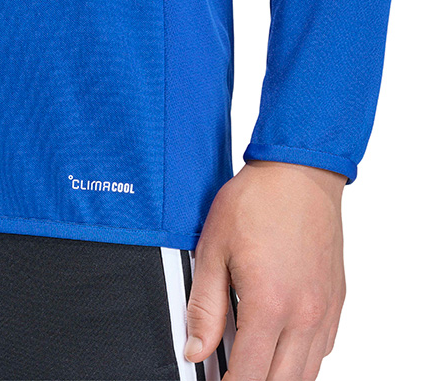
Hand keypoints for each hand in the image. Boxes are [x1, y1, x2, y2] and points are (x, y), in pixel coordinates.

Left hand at [184, 161, 346, 379]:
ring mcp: (325, 307)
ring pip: (308, 372)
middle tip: (231, 375)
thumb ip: (205, 307)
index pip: (249, 377)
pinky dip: (303, 359)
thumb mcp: (213, 250)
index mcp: (269, 304)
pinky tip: (283, 344)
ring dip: (279, 377)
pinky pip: (324, 346)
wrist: (298, 172)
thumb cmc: (255, 202)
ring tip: (254, 365)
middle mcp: (304, 313)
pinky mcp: (336, 296)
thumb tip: (196, 351)